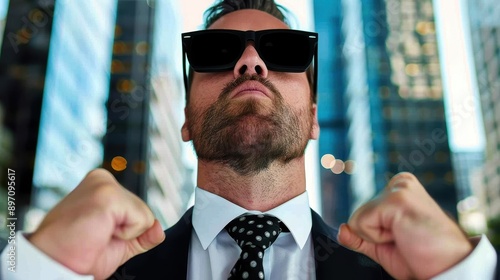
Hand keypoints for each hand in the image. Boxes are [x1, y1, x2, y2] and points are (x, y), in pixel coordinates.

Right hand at [28, 168, 164, 279]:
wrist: (55, 263)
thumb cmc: (78, 253)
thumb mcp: (119, 244)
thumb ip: (142, 234)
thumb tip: (159, 229)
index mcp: (102, 186)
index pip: (137, 208)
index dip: (126, 230)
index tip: (99, 234)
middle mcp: (103, 180)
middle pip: (143, 209)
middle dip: (127, 231)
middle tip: (98, 236)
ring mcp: (105, 185)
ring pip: (145, 215)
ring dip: (125, 233)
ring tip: (98, 234)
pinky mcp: (109, 195)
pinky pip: (142, 220)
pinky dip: (126, 234)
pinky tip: (101, 231)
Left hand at [337, 172, 472, 278]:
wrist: (448, 268)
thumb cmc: (422, 257)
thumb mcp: (383, 247)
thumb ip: (360, 237)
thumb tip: (341, 229)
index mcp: (398, 188)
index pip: (363, 212)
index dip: (375, 234)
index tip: (402, 237)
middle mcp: (399, 183)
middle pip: (358, 214)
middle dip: (375, 234)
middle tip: (405, 239)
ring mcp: (398, 188)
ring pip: (357, 219)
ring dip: (377, 237)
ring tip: (405, 237)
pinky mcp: (396, 199)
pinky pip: (361, 223)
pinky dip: (377, 237)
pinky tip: (402, 235)